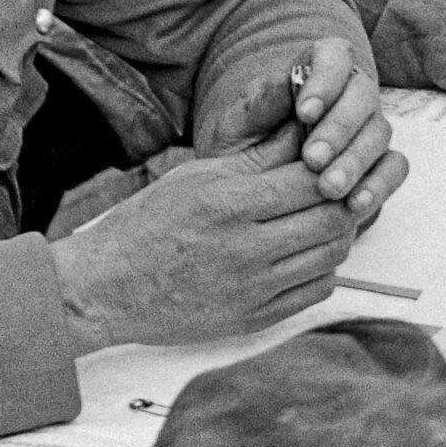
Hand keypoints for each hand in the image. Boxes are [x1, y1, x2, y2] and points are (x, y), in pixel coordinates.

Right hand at [52, 141, 364, 355]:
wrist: (103, 289)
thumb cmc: (147, 225)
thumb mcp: (197, 176)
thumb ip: (259, 155)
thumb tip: (306, 127)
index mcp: (227, 205)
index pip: (312, 181)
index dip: (331, 168)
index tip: (329, 162)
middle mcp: (243, 249)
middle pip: (331, 219)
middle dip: (342, 200)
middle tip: (336, 190)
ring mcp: (251, 290)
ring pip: (332, 256)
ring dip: (337, 235)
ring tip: (321, 220)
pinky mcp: (253, 319)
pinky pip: (316, 291)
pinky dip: (322, 269)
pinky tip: (304, 254)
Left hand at [202, 34, 401, 213]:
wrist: (247, 196)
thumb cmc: (241, 151)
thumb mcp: (238, 128)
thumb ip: (260, 105)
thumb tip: (285, 81)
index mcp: (315, 74)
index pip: (334, 56)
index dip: (327, 79)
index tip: (305, 112)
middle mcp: (348, 97)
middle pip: (363, 94)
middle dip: (339, 128)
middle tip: (313, 159)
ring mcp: (368, 131)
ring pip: (380, 132)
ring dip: (356, 160)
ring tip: (328, 189)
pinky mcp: (380, 165)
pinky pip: (394, 167)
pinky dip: (380, 184)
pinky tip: (355, 204)